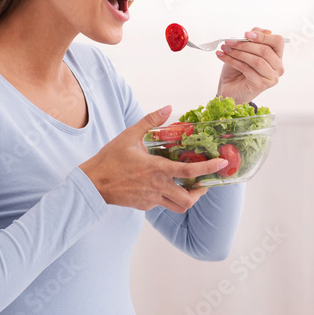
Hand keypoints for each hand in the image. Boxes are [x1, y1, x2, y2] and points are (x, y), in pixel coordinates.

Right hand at [79, 106, 228, 213]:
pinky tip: (164, 187)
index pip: (189, 171)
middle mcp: (157, 187)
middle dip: (201, 193)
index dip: (208, 169)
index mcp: (156, 169)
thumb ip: (150, 120)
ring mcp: (151, 199)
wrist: (91, 183)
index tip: (222, 164)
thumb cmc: (109, 159)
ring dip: (188, 200)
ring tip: (189, 188)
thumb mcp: (129, 135)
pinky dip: (168, 198)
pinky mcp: (144, 206)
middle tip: (204, 184)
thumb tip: (168, 107)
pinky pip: (162, 205)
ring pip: (178, 208)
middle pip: (188, 199)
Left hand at [216, 27, 284, 104]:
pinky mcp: (261, 85)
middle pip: (265, 51)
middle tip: (229, 41)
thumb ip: (252, 40)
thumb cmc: (238, 70)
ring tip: (225, 49)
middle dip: (245, 44)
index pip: (278, 41)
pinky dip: (232, 61)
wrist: (230, 90)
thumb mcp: (244, 51)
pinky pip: (247, 69)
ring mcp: (271, 78)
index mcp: (277, 57)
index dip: (263, 36)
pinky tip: (223, 56)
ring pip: (257, 60)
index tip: (246, 35)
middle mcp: (278, 68)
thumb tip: (255, 31)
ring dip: (238, 52)